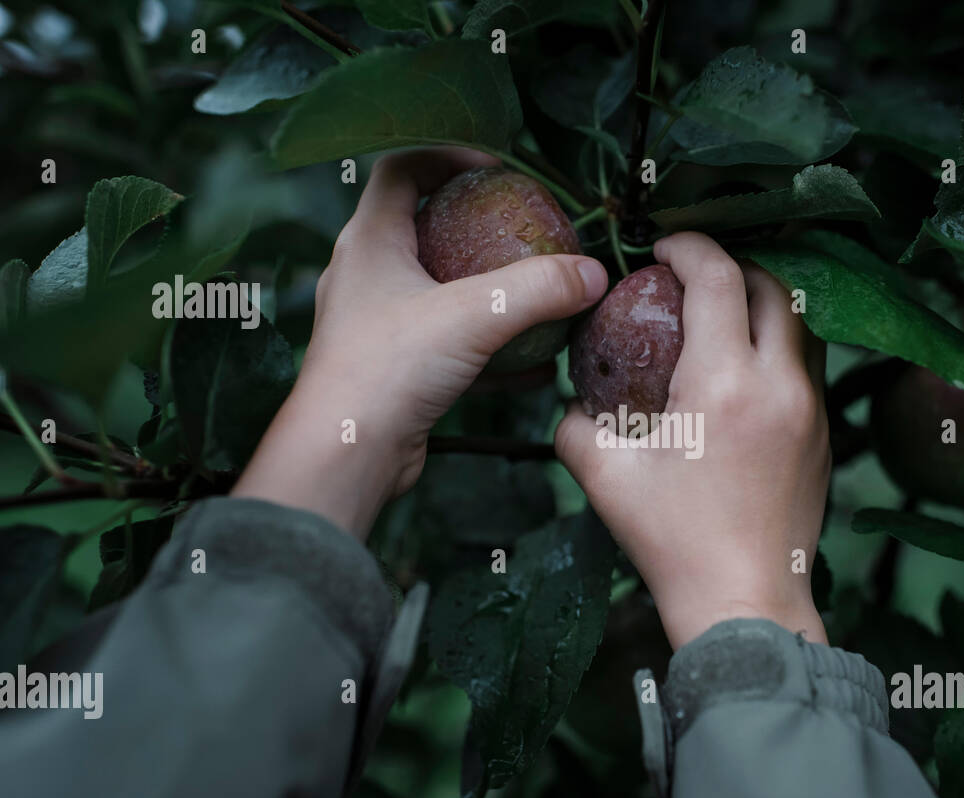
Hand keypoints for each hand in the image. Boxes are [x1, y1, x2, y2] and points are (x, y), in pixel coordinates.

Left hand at [233, 148, 607, 536]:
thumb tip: (594, 273)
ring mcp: (379, 324)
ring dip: (488, 291)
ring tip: (536, 294)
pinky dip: (491, 348)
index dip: (448, 154)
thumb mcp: (474, 316)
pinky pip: (451, 344)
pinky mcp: (396, 369)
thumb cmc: (387, 370)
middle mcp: (367, 276)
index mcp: (369, 241)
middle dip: (477, 225)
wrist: (346, 453)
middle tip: (523, 228)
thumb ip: (538, 289)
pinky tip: (535, 366)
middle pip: (424, 226)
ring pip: (440, 291)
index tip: (498, 167)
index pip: (402, 168)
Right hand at [556, 233, 830, 649]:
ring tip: (725, 314)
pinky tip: (746, 370)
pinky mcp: (824, 437)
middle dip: (734, 265)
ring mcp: (811, 410)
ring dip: (764, 303)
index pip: (718, 277)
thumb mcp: (604, 478)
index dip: (689, 246)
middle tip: (694, 276)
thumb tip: (572, 401)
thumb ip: (575, 425)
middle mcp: (780, 385)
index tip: (663, 248)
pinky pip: (809, 365)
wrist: (745, 604)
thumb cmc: (673, 544)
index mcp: (724, 384)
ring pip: (802, 323)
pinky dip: (780, 345)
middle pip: (774, 285)